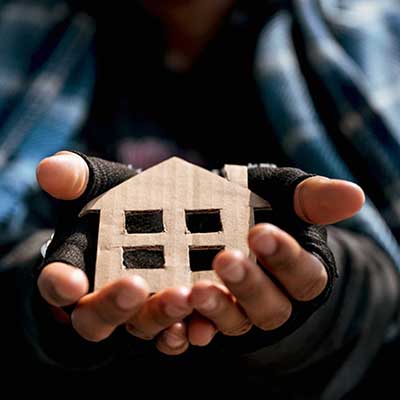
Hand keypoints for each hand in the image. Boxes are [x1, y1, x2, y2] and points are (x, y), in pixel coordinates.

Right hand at [37, 151, 191, 354]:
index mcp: (75, 269)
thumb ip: (75, 179)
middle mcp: (102, 299)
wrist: (157, 217)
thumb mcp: (97, 186)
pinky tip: (200, 323)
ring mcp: (136, 312)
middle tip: (135, 285)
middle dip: (114, 304)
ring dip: (159, 316)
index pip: (56, 282)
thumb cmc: (119, 202)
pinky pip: (172, 335)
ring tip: (181, 297)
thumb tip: (49, 168)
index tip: (71, 281)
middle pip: (97, 317)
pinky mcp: (167, 317)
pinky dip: (185, 332)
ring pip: (141, 326)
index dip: (60, 283)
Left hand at [187, 175, 364, 347]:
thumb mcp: (287, 195)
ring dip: (217, 311)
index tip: (260, 232)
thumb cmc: (263, 205)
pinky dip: (187, 331)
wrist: (224, 216)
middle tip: (225, 260)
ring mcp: (238, 312)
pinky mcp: (206, 317)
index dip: (285, 258)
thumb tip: (353, 195)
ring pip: (236, 325)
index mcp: (299, 274)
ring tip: (196, 290)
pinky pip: (199, 334)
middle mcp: (272, 300)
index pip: (304, 277)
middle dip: (249, 286)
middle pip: (270, 308)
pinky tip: (176, 323)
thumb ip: (314, 199)